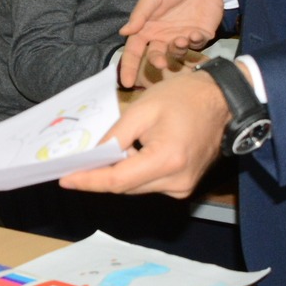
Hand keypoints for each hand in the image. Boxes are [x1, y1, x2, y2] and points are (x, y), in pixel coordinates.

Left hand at [58, 70, 229, 196]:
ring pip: (136, 187)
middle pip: (125, 187)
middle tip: (73, 167)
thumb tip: (93, 155)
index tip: (64, 180)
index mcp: (167, 160)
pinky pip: (149, 183)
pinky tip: (126, 157)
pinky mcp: (184, 185)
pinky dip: (133, 173)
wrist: (221, 101)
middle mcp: (177, 182)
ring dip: (116, 174)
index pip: (118, 180)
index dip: (89, 181)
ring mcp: (182, 187)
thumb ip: (116, 135)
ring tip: (97, 159)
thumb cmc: (183, 98)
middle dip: (98, 177)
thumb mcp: (143, 109)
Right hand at [117, 0, 224, 87]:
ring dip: (177, 51)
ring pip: (176, 54)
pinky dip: (195, 42)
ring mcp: (182, 35)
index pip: (134, 49)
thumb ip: (140, 14)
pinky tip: (196, 33)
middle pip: (155, 56)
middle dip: (156, 62)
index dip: (129, 65)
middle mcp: (163, 34)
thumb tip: (124, 32)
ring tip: (181, 40)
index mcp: (148, 25)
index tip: (126, 82)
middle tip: (160, 62)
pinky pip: (197, 46)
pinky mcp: (201, 34)